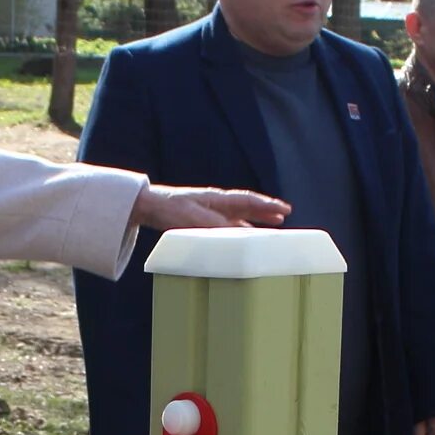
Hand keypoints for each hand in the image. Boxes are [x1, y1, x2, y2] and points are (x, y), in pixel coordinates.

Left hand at [134, 182, 292, 230]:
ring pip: (240, 214)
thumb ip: (217, 226)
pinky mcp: (203, 219)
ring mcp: (211, 210)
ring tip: (274, 223)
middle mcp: (217, 202)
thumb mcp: (195, 219)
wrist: (149, 206)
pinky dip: (241, 228)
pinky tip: (245, 235)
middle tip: (286, 213)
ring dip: (257, 218)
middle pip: (248, 205)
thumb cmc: (170, 209)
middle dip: (267, 209)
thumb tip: (239, 234)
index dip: (268, 205)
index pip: (248, 200)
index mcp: (218, 199)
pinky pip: (228, 223)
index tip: (285, 209)